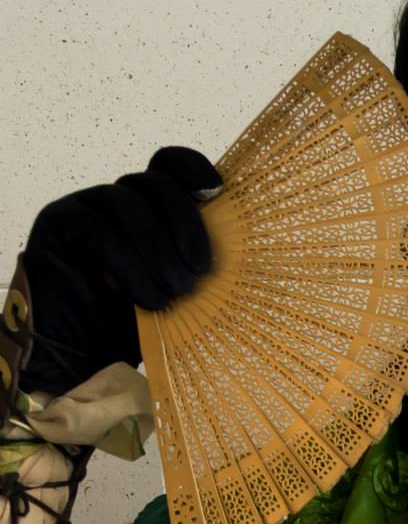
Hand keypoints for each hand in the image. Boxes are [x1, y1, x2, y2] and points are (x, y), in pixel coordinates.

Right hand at [6, 146, 222, 400]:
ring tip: (176, 291)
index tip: (216, 191)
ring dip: (158, 250)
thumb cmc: (131, 326)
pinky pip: (97, 229)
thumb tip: (236, 248)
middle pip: (154, 183)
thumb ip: (192, 260)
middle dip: (185, 224)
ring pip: (126, 204)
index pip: (168, 165)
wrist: (82, 358)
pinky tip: (147, 299)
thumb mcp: (174, 290)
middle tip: (200, 270)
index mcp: (147, 206)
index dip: (191, 169)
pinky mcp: (56, 224)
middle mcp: (114, 199)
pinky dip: (129, 265)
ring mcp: (82, 206)